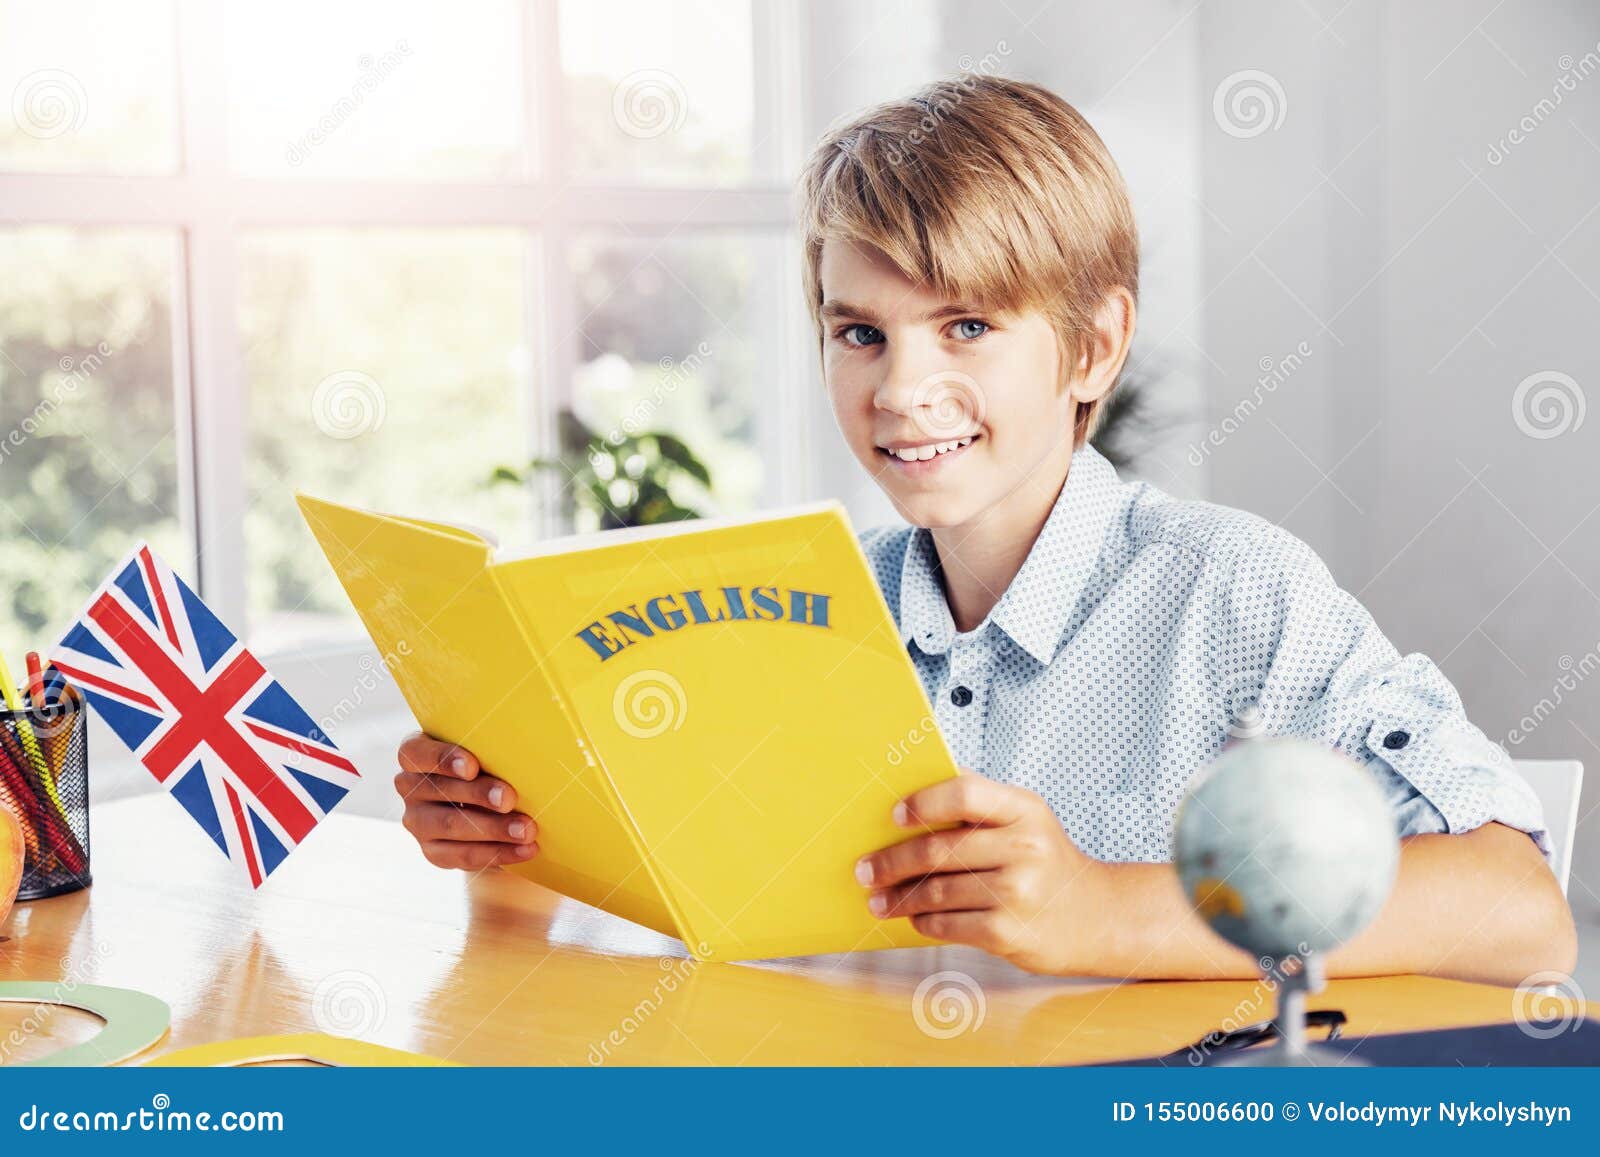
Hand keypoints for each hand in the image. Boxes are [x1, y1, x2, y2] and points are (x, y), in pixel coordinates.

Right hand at [394, 732, 538, 870]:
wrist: (492, 804)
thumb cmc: (489, 762)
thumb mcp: (485, 749)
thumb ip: (493, 746)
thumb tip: (529, 747)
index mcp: (416, 754)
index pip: (414, 753)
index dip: (442, 759)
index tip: (472, 767)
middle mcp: (409, 787)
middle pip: (438, 790)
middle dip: (478, 794)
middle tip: (510, 799)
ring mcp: (418, 821)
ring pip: (451, 825)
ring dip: (493, 829)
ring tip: (526, 830)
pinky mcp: (433, 851)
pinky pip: (464, 855)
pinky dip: (499, 852)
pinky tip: (525, 849)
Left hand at [855, 772, 1111, 973]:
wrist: (1098, 917)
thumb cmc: (1049, 862)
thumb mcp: (1027, 819)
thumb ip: (980, 801)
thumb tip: (914, 784)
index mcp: (1025, 809)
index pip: (965, 794)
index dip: (923, 803)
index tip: (894, 816)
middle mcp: (1025, 847)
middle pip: (941, 849)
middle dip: (893, 861)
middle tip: (865, 869)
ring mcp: (1018, 892)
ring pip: (938, 891)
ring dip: (899, 897)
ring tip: (878, 899)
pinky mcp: (1010, 933)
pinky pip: (949, 925)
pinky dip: (923, 921)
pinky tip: (914, 918)